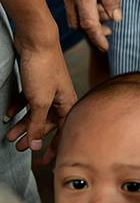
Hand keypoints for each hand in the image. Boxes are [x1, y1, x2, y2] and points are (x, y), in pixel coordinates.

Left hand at [5, 36, 75, 152]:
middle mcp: (60, 98)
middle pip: (46, 124)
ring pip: (35, 113)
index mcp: (68, 104)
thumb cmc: (44, 68)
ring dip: (22, 125)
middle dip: (31, 136)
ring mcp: (48, 90)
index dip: (54, 148)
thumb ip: (37, 124)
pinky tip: (9, 115)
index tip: (44, 161)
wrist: (37, 41)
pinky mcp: (37, 83)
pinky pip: (28, 102)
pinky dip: (18, 109)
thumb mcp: (39, 101)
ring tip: (9, 136)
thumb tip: (35, 145)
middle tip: (18, 148)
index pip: (63, 131)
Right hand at [57, 0, 121, 51]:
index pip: (88, 23)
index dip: (98, 37)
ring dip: (90, 17)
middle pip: (78, 22)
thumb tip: (116, 18)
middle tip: (111, 29)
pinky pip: (73, 3)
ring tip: (108, 9)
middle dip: (94, 29)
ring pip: (75, 13)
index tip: (106, 48)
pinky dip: (85, 7)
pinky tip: (99, 0)